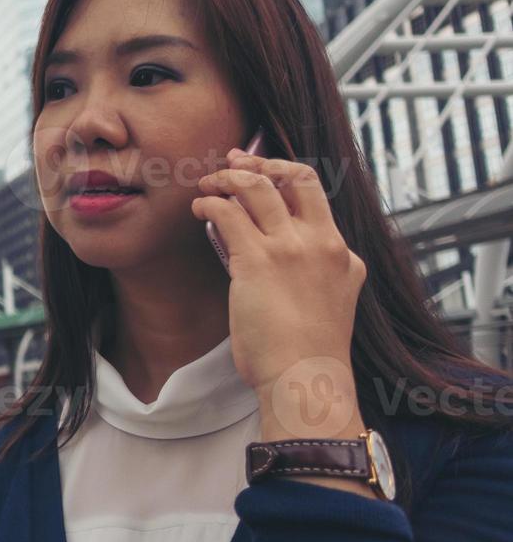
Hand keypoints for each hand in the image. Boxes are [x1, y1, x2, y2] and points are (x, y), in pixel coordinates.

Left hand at [191, 149, 367, 434]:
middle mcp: (322, 243)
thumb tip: (298, 259)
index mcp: (342, 254)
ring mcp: (291, 249)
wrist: (306, 380)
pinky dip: (209, 204)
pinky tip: (200, 210)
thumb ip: (323, 273)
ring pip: (257, 187)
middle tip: (232, 161)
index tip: (262, 170)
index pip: (316, 194)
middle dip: (261, 162)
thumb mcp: (332, 302)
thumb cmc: (308, 353)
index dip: (285, 174)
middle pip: (296, 176)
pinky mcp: (258, 260)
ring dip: (227, 178)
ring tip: (208, 184)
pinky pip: (228, 212)